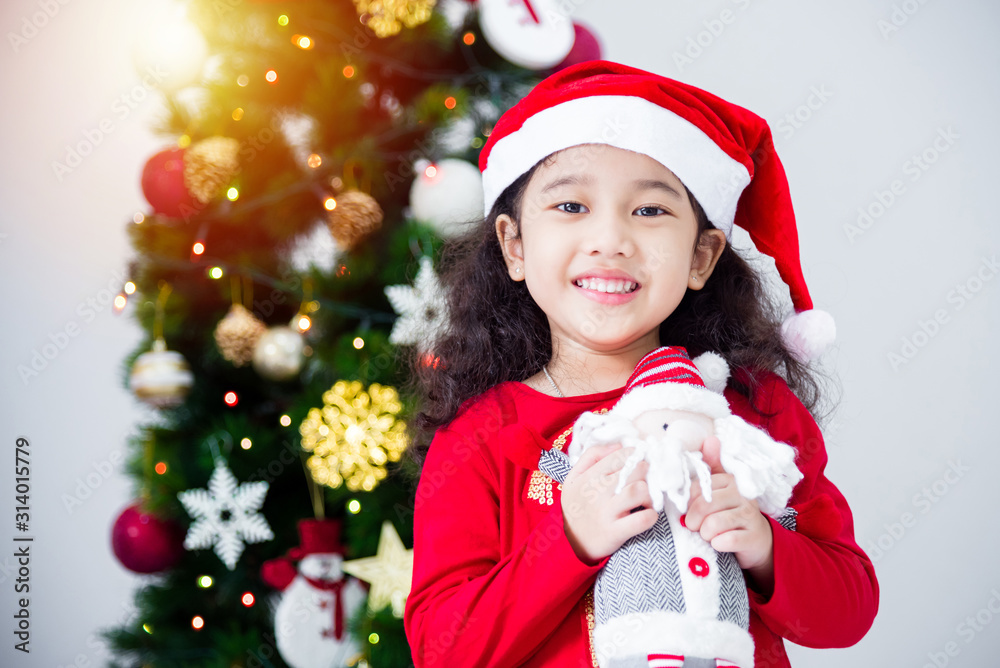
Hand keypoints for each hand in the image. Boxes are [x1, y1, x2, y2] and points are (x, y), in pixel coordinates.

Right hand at [561, 443, 657, 565]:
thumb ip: (592, 455)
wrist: (571, 543)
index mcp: (589, 476)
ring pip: (639, 491)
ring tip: (646, 499)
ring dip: (649, 494)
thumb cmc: (578, 506)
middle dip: (645, 473)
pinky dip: (651, 516)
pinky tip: (648, 515)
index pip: (620, 455)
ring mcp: (607, 512)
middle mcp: (598, 492)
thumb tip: (619, 445)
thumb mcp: (574, 477)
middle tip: (645, 480)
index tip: (638, 463)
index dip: (635, 456)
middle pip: (634, 470)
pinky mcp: (615, 532)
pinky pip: (641, 520)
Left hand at [684, 436, 774, 593]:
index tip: (689, 512)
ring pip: (713, 524)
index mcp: (728, 480)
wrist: (757, 541)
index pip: (695, 489)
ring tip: (709, 535)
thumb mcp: (719, 491)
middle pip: (703, 506)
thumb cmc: (730, 514)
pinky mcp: (753, 535)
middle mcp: (741, 494)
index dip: (687, 504)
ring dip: (705, 534)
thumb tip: (711, 439)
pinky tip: (721, 544)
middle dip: (693, 521)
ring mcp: (749, 514)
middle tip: (694, 527)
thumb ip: (710, 468)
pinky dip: (718, 545)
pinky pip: (726, 541)